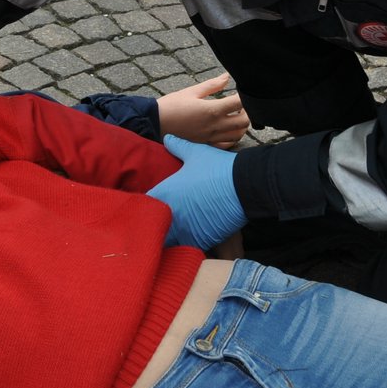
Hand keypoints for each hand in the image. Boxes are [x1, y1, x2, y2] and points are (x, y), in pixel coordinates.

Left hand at [148, 135, 246, 249]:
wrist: (245, 185)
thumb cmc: (217, 168)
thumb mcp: (195, 153)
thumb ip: (179, 147)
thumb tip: (168, 138)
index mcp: (164, 193)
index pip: (141, 207)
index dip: (142, 210)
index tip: (147, 210)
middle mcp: (170, 214)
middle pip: (151, 228)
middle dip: (153, 228)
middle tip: (159, 226)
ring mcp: (185, 229)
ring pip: (168, 242)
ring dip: (169, 240)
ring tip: (174, 236)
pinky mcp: (201, 240)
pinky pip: (187, 250)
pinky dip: (186, 248)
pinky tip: (190, 242)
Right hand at [156, 73, 250, 149]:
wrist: (155, 123)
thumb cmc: (172, 105)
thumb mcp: (191, 91)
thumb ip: (212, 85)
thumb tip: (227, 76)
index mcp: (212, 110)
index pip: (239, 103)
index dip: (244, 96)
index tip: (241, 92)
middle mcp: (214, 126)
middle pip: (244, 121)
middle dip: (247, 112)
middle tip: (240, 105)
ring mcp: (211, 137)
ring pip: (238, 134)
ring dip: (241, 125)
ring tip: (234, 117)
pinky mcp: (206, 145)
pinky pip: (226, 145)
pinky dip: (232, 137)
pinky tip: (227, 130)